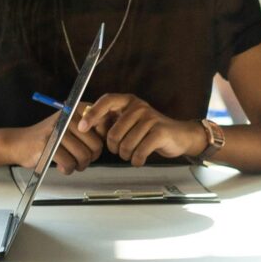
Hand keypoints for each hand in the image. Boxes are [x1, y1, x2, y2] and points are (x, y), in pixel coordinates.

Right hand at [6, 116, 100, 173]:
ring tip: (70, 164)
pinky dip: (67, 170)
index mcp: (77, 109)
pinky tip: (61, 167)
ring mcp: (59, 129)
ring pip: (83, 156)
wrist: (20, 143)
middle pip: (96, 145)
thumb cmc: (50, 138)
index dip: (98, 143)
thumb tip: (111, 139)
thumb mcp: (70, 127)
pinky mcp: (49, 144)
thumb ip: (90, 130)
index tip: (87, 147)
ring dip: (78, 166)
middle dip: (90, 158)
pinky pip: (69, 163)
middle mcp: (69, 116)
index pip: (103, 128)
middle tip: (80, 161)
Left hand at [79, 93, 205, 164]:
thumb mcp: (129, 121)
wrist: (179, 136)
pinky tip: (140, 159)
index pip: (106, 101)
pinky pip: (139, 152)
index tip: (81, 127)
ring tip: (132, 154)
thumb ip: (110, 121)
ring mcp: (150, 118)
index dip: (92, 114)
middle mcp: (139, 106)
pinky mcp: (160, 132)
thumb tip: (86, 125)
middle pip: (113, 132)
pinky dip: (137, 160)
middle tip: (120, 150)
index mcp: (128, 101)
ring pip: (126, 145)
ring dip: (126, 155)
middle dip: (114, 147)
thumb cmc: (149, 130)